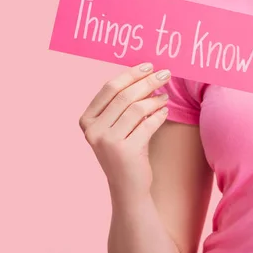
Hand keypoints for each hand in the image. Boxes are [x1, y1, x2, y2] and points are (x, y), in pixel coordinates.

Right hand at [79, 62, 170, 200]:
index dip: (130, 74)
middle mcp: (93, 130)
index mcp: (87, 120)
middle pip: (124, 96)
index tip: (148, 65)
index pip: (109, 88)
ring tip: (165, 97)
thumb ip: (123, 105)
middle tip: (165, 74)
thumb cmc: (126, 151)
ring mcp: (107, 142)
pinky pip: (147, 124)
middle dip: (147, 82)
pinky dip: (159, 115)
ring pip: (137, 109)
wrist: (127, 187)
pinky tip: (164, 111)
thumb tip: (145, 75)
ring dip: (155, 99)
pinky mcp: (125, 152)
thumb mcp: (117, 127)